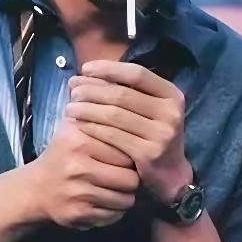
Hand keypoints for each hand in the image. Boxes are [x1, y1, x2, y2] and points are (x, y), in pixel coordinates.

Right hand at [30, 117, 140, 229]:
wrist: (35, 189)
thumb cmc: (63, 154)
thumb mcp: (74, 128)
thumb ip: (99, 116)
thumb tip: (129, 104)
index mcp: (78, 140)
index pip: (126, 150)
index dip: (131, 154)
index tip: (125, 155)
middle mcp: (77, 166)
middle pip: (131, 178)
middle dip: (132, 178)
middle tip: (125, 175)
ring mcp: (78, 193)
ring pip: (126, 199)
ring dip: (125, 196)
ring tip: (116, 188)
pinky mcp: (78, 214)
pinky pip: (114, 215)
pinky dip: (115, 211)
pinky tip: (105, 200)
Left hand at [66, 61, 192, 204]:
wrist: (169, 173)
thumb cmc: (150, 133)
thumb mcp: (149, 108)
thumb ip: (126, 89)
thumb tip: (85, 73)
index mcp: (171, 94)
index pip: (137, 73)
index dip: (109, 68)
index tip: (85, 68)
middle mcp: (171, 112)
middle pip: (122, 94)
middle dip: (92, 90)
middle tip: (73, 90)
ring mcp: (162, 134)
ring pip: (114, 115)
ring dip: (87, 109)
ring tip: (70, 107)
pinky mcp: (149, 153)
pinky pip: (112, 135)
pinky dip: (92, 127)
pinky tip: (79, 124)